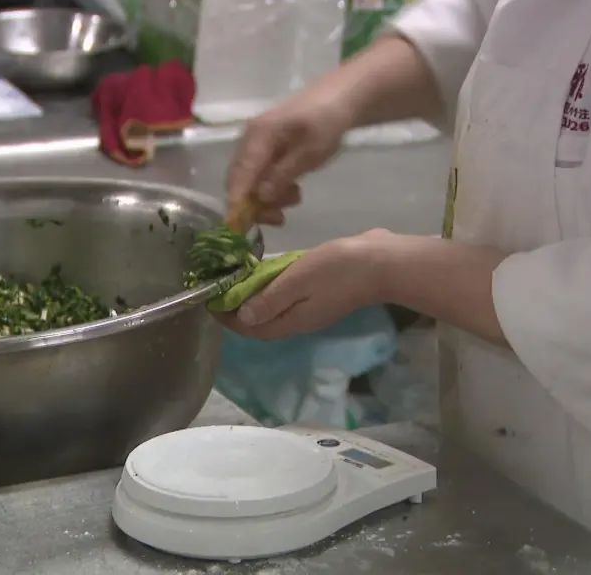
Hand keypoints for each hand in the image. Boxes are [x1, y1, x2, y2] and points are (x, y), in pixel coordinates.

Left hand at [219, 230, 389, 339]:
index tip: (208, 300)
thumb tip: (243, 317)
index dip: (226, 317)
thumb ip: (270, 299)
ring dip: (253, 298)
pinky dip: (271, 289)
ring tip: (236, 279)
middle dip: (236, 309)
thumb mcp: (297, 281)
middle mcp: (298, 320)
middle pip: (260, 321)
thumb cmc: (338, 270)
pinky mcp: (320, 293)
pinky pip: (287, 297)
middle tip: (219, 287)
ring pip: (273, 309)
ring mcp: (311, 308)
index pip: (250, 327)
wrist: (382, 263)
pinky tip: (265, 273)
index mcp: (291, 321)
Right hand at [226, 80, 354, 225]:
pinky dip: (273, 187)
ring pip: (250, 180)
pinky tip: (293, 188)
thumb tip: (261, 196)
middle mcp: (250, 140)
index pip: (239, 175)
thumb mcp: (311, 151)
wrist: (341, 97)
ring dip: (268, 197)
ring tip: (295, 197)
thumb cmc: (327, 121)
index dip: (237, 202)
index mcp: (257, 137)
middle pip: (240, 180)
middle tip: (280, 218)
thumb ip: (284, 174)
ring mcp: (257, 144)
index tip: (240, 227)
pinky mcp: (266, 149)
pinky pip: (261, 174)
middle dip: (255, 204)